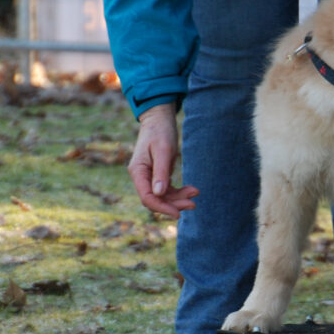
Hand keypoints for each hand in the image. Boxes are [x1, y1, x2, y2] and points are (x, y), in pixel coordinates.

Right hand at [128, 103, 198, 217]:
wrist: (160, 119)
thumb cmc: (160, 131)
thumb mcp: (163, 150)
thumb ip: (161, 172)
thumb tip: (159, 194)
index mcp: (138, 171)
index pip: (147, 198)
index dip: (162, 208)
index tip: (178, 213)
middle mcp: (141, 177)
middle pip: (156, 200)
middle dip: (174, 204)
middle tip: (193, 204)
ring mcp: (149, 177)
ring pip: (163, 197)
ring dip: (179, 199)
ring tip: (195, 194)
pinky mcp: (157, 176)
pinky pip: (168, 190)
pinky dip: (179, 192)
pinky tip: (192, 190)